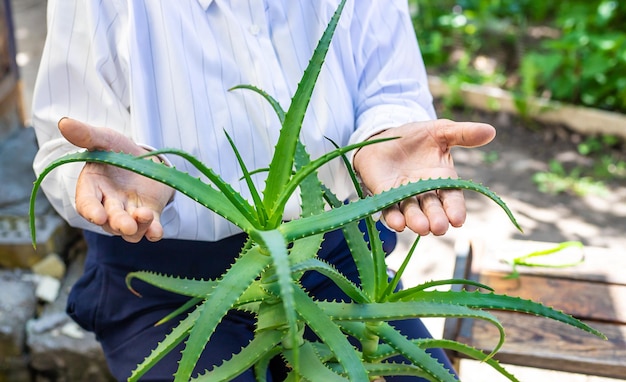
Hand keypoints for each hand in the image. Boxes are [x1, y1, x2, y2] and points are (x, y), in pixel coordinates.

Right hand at [58, 118, 174, 242]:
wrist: (145, 158)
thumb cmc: (118, 150)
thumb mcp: (105, 139)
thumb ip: (87, 135)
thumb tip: (64, 122)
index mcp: (92, 188)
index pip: (86, 204)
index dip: (91, 211)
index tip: (98, 216)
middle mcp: (108, 205)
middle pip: (110, 221)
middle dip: (118, 223)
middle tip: (127, 224)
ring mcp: (129, 213)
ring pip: (130, 230)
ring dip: (138, 227)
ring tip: (146, 215)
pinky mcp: (150, 215)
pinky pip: (150, 229)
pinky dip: (153, 232)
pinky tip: (157, 231)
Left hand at [353, 119, 495, 235]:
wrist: (384, 135)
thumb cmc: (415, 136)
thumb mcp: (440, 131)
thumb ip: (463, 134)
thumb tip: (491, 131)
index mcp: (442, 180)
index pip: (452, 199)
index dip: (455, 210)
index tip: (458, 220)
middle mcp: (425, 193)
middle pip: (433, 210)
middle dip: (437, 219)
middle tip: (439, 227)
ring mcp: (404, 196)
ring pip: (412, 213)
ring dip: (416, 221)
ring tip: (421, 227)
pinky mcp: (384, 196)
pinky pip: (389, 210)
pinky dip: (393, 218)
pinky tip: (398, 223)